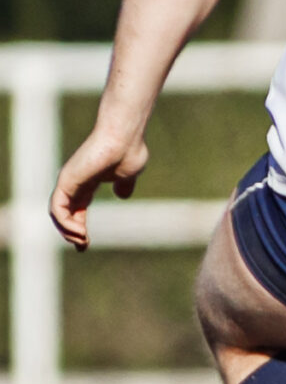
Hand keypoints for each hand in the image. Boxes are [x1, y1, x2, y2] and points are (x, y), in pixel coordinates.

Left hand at [51, 126, 149, 249]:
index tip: (86, 242)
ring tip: (81, 241)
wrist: (125, 136)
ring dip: (67, 231)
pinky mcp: (66, 181)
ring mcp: (68, 181)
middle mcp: (74, 182)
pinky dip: (66, 223)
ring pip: (58, 213)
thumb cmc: (129, 150)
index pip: (77, 207)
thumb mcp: (128, 174)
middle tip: (82, 246)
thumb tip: (123, 196)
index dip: (80, 225)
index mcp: (88, 181)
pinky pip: (58, 209)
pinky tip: (80, 232)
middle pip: (64, 213)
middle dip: (71, 232)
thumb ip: (124, 185)